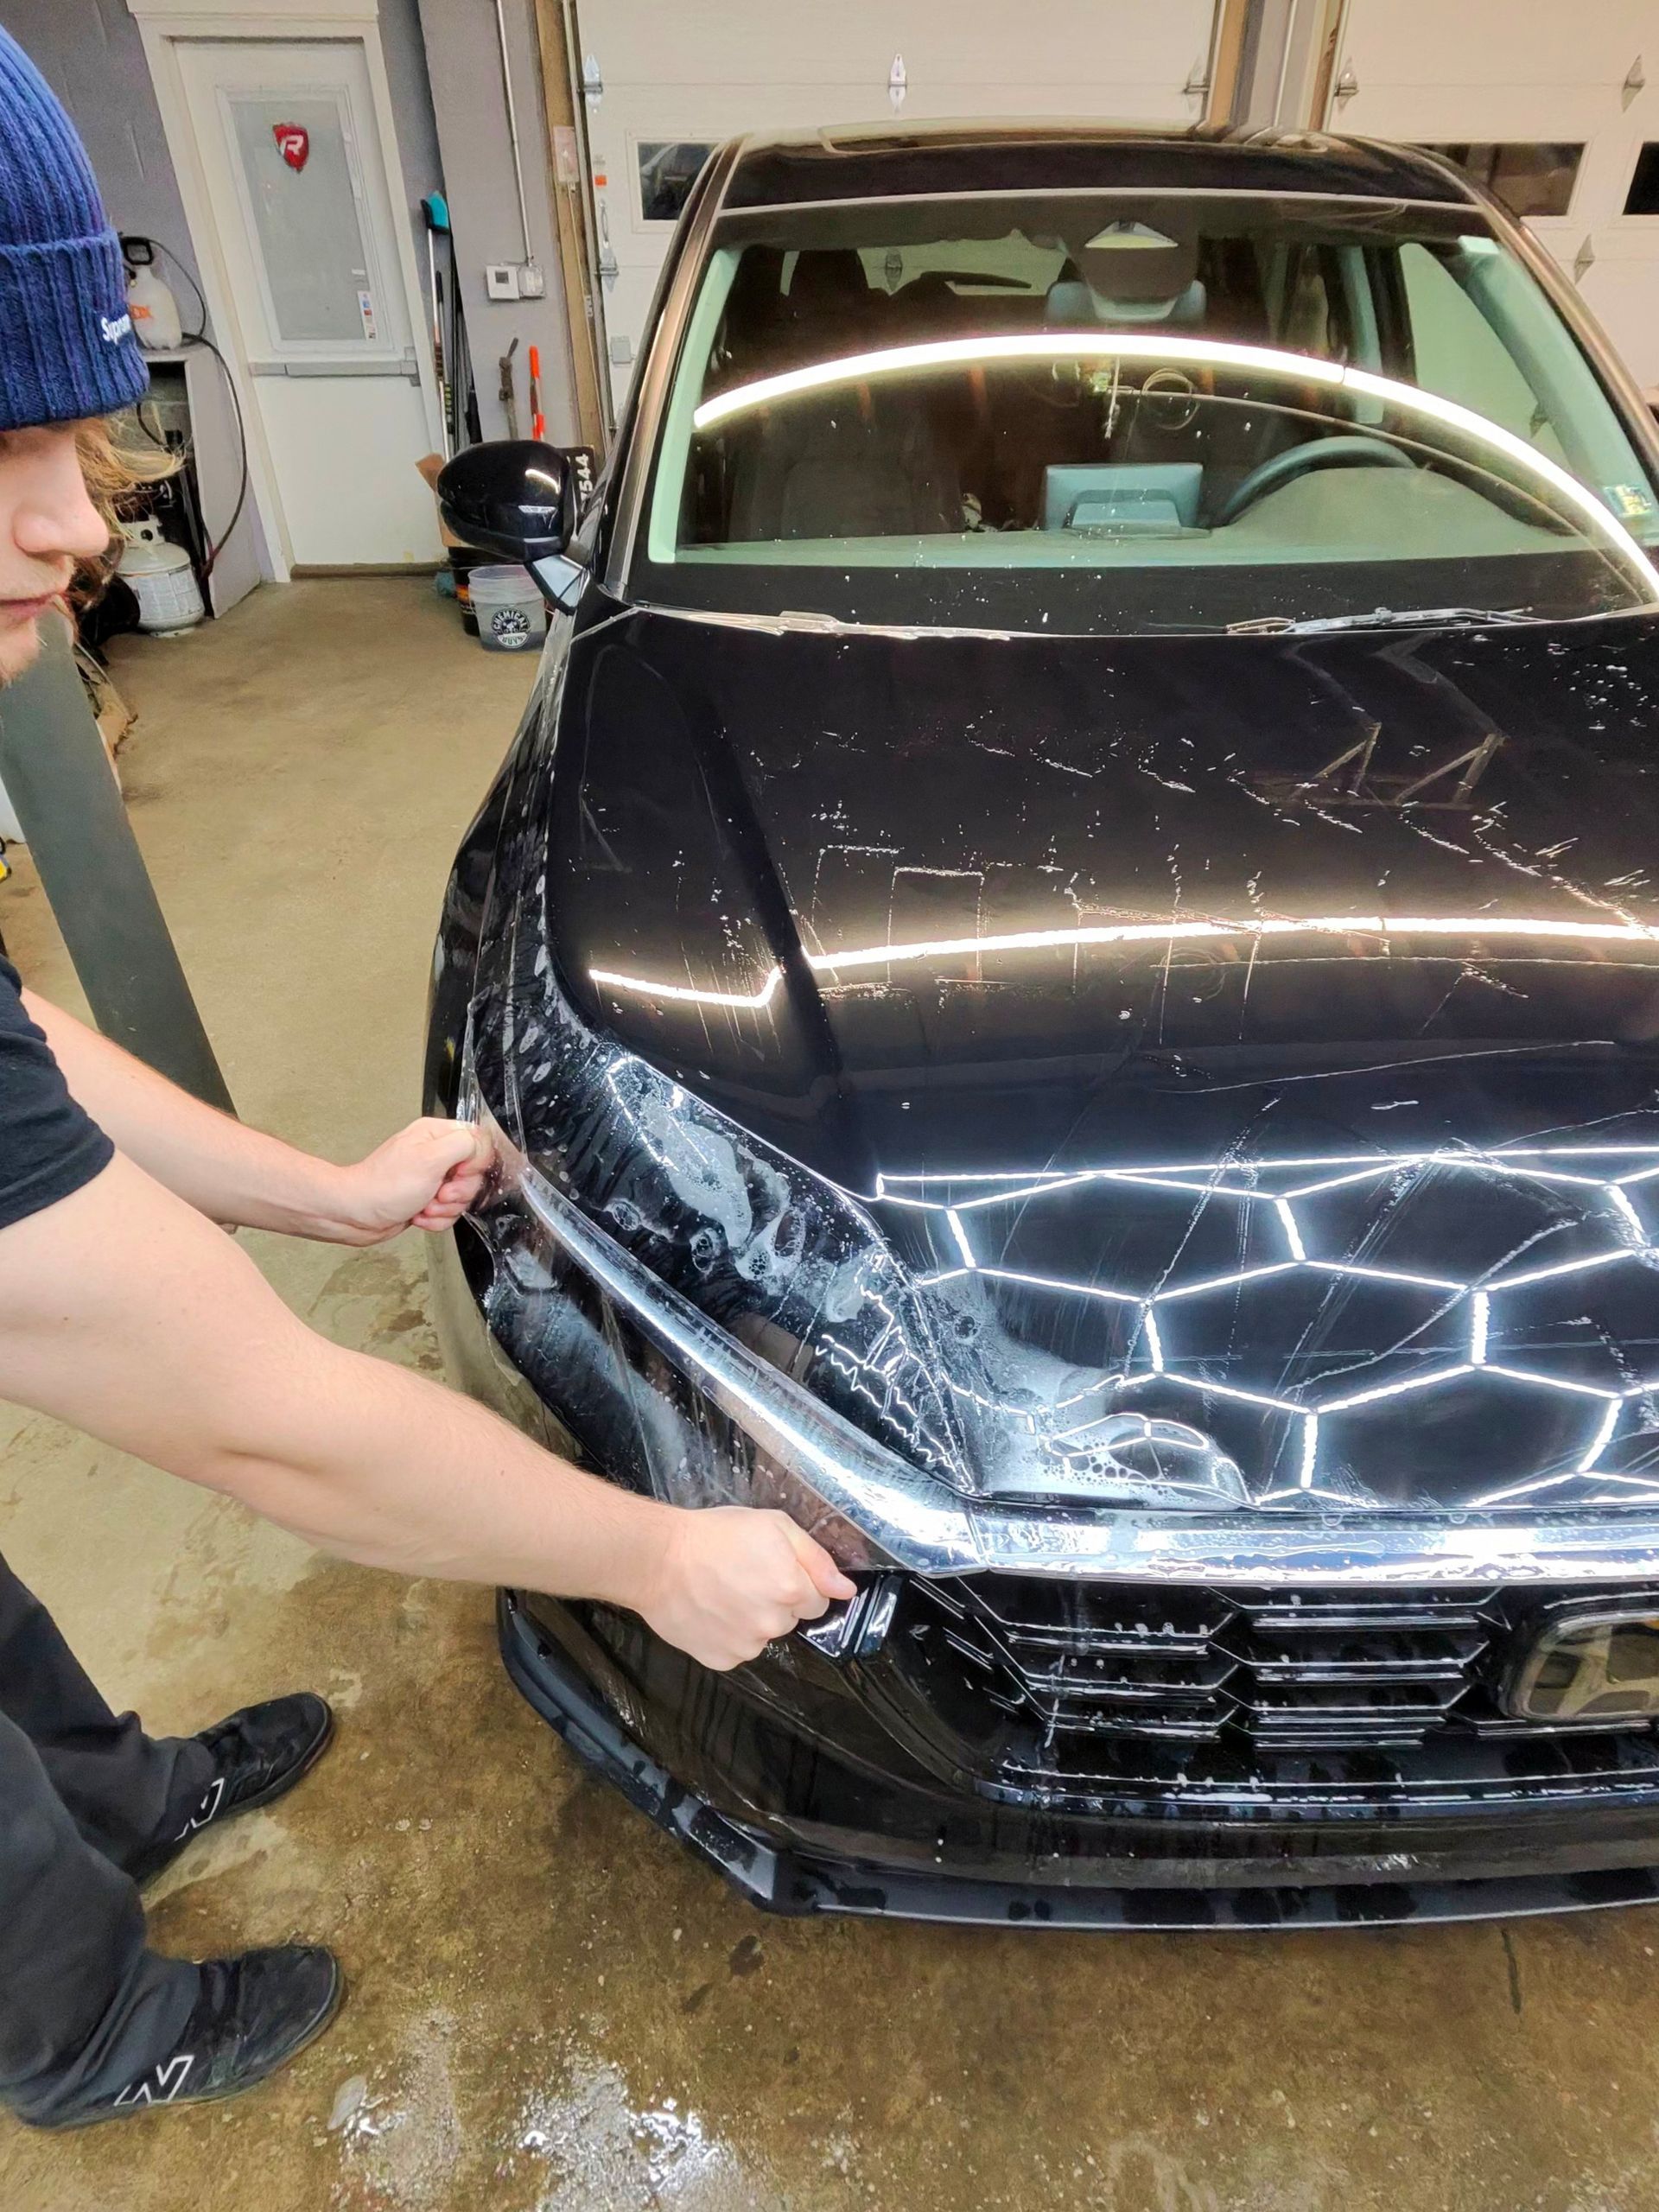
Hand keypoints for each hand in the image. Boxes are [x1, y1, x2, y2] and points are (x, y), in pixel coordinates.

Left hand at [327, 1119, 494, 1244]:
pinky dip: (436, 1219)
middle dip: (458, 1192)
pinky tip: (419, 1216)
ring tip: (424, 1206)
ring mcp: (431, 1178)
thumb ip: (464, 1145)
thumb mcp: (430, 1157)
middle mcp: (436, 1154)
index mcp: (436, 1134)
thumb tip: (480, 1149)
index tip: (458, 1174)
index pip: (478, 1141)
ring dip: (445, 1209)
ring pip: (461, 1197)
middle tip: (438, 1194)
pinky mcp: (426, 1200)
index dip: (475, 1163)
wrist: (356, 1215)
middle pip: (473, 1174)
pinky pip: (448, 1212)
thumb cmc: (386, 1185)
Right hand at [638, 1505, 858, 1670]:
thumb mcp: (773, 1526)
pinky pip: (737, 1650)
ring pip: (764, 1636)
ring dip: (752, 1620)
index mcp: (792, 1589)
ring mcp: (747, 1647)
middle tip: (744, 1577)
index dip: (797, 1581)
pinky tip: (710, 1612)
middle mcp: (774, 1624)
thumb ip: (816, 1559)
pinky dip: (728, 1635)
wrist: (657, 1560)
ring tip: (722, 1593)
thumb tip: (847, 1590)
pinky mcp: (722, 1660)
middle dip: (776, 1601)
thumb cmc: (715, 1535)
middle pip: (791, 1619)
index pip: (817, 1599)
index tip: (772, 1568)